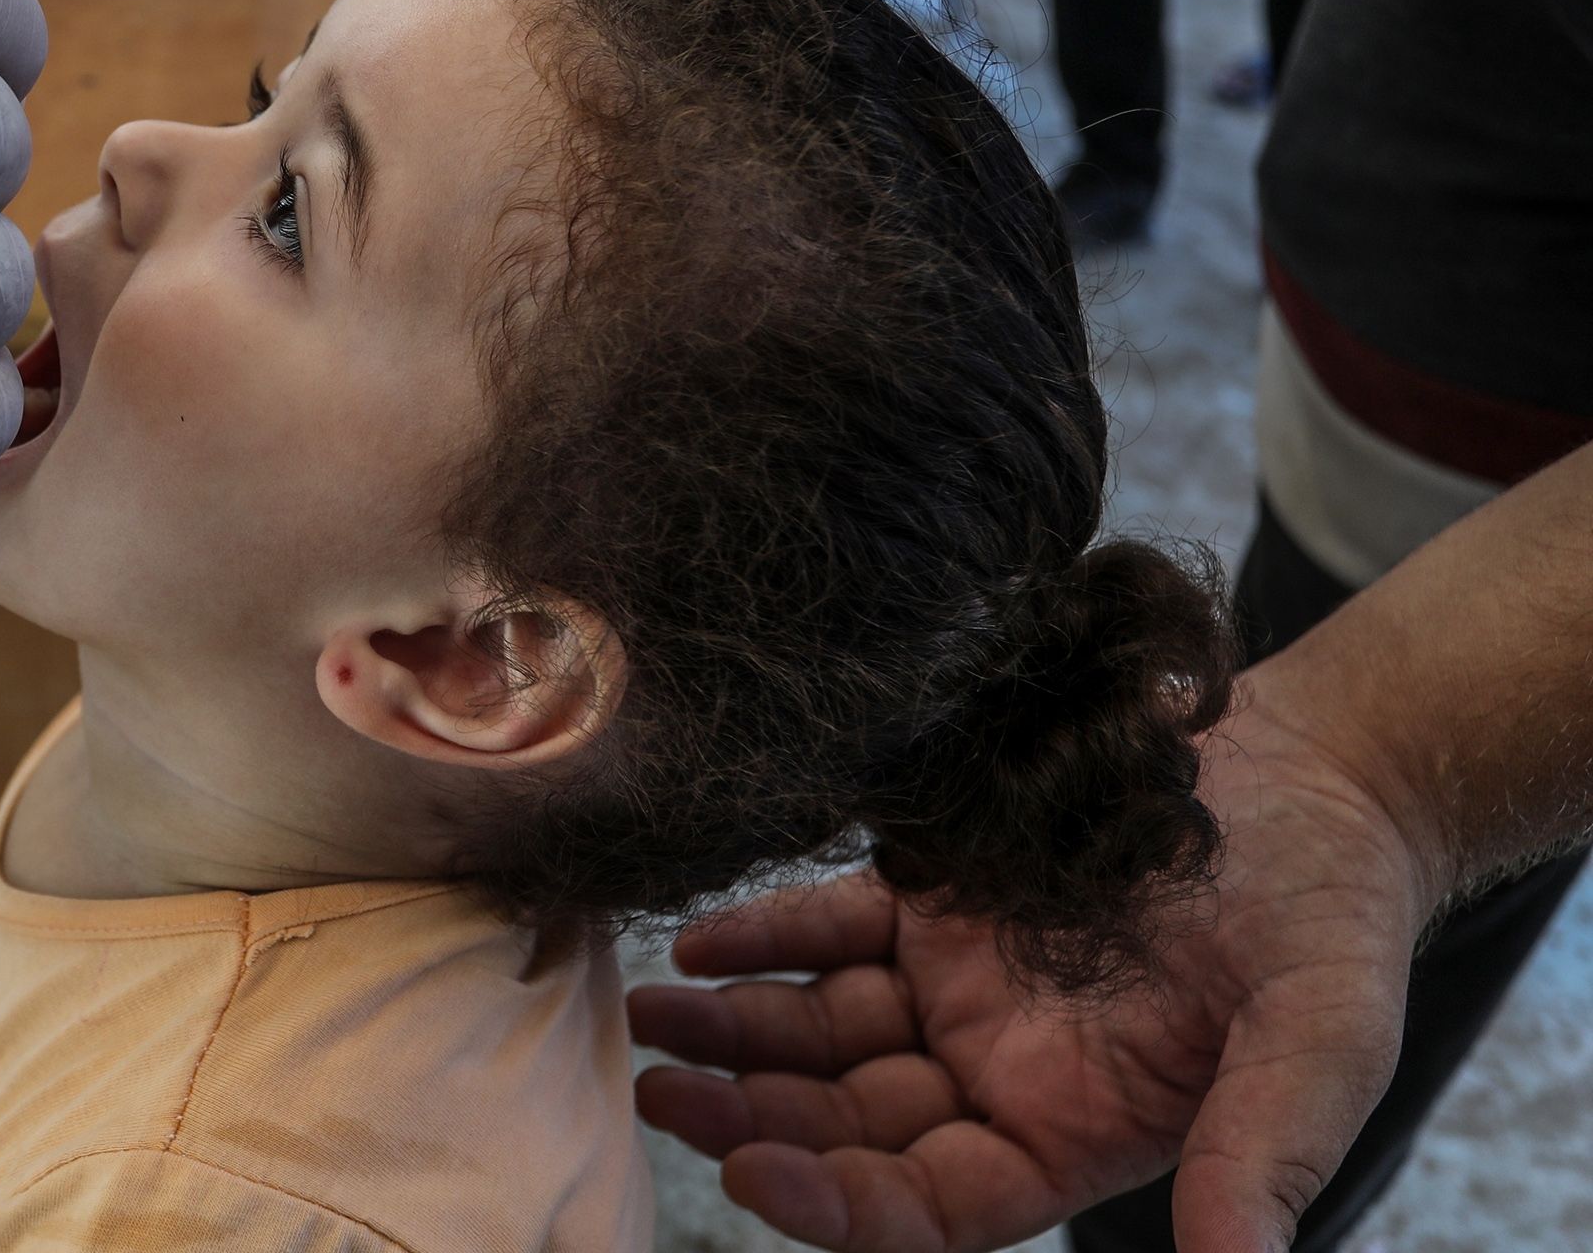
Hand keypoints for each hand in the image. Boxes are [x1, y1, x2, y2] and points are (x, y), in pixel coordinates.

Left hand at [628, 682, 1432, 1252]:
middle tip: (660, 1088)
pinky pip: (828, 926)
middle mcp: (996, 1072)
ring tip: (650, 1014)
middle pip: (849, 1123)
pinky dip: (763, 934)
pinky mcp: (932, 896)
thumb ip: (1258, 1153)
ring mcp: (956, 984)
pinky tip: (699, 940)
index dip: (842, 1203)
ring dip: (734, 1029)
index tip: (754, 1172)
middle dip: (752, 1114)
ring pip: (821, 1030)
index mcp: (1073, 1134)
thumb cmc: (1332, 919)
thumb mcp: (1321, 1042)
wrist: (1318, 776)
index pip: (933, 1205)